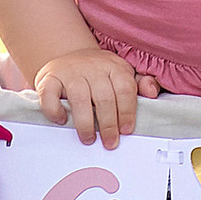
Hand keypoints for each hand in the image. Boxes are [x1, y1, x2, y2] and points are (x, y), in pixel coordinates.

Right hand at [31, 49, 156, 148]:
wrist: (68, 56)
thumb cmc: (98, 73)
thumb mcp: (121, 74)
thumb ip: (139, 84)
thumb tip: (152, 93)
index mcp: (113, 66)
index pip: (124, 88)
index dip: (127, 111)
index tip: (127, 130)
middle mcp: (92, 66)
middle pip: (104, 96)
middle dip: (109, 124)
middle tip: (110, 142)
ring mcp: (69, 71)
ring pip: (79, 97)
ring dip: (86, 123)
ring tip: (89, 139)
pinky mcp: (48, 78)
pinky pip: (49, 94)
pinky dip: (55, 109)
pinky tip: (62, 120)